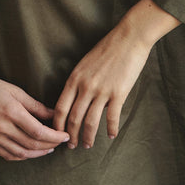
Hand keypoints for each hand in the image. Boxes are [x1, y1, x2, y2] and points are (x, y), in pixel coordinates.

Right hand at [0, 71, 69, 161]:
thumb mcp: (14, 91)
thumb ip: (35, 106)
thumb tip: (53, 115)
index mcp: (11, 112)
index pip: (39, 132)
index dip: (55, 136)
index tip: (65, 135)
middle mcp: (2, 127)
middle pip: (33, 144)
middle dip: (51, 145)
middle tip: (61, 142)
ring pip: (22, 153)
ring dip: (39, 153)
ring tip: (50, 148)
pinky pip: (9, 155)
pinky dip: (23, 156)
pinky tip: (32, 151)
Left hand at [53, 0, 179, 147]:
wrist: (128, 38)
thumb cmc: (107, 49)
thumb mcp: (85, 64)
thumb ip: (79, 82)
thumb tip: (77, 100)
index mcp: (74, 79)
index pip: (60, 108)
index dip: (57, 125)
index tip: (56, 134)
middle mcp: (85, 87)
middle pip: (73, 119)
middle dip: (70, 136)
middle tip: (70, 146)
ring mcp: (101, 91)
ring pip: (90, 122)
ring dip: (88, 137)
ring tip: (87, 145)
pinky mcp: (118, 93)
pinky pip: (112, 117)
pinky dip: (111, 129)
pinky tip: (111, 135)